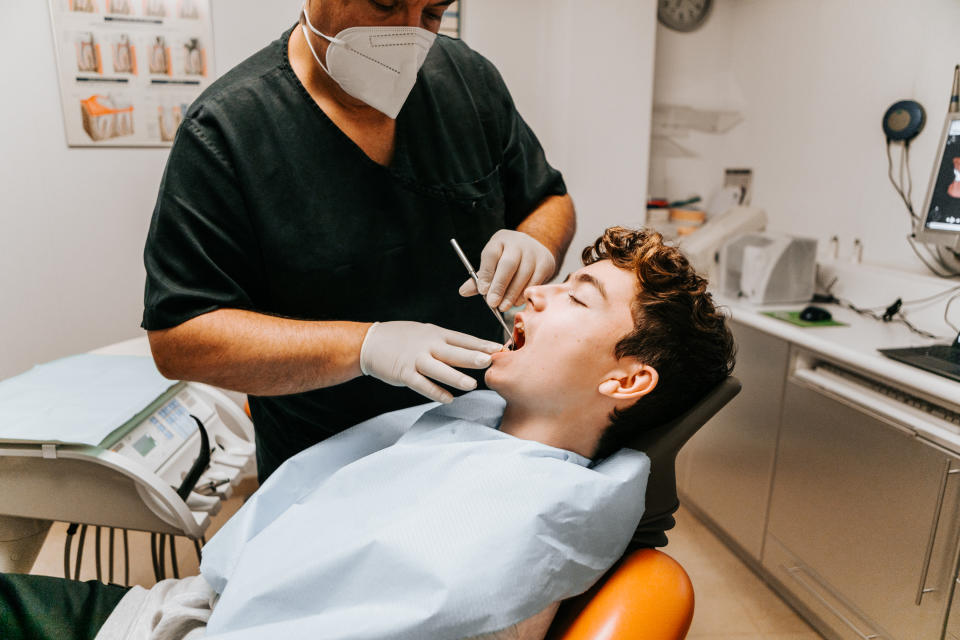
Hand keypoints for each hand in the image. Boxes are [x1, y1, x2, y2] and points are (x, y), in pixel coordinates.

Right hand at [359, 321, 501, 403]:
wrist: (370, 342)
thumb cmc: (401, 338)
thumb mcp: (425, 332)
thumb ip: (446, 341)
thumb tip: (472, 349)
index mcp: (436, 334)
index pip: (462, 339)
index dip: (480, 344)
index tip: (498, 348)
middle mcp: (427, 345)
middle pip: (453, 352)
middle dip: (471, 356)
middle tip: (489, 361)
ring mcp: (415, 359)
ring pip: (438, 369)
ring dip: (455, 377)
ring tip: (472, 384)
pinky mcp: (404, 373)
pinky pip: (422, 385)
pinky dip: (435, 392)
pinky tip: (448, 399)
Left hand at [458, 230, 555, 311]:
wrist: (535, 249)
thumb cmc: (508, 259)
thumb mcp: (493, 264)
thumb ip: (480, 278)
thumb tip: (463, 291)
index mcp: (500, 240)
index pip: (491, 255)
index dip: (486, 273)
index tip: (482, 290)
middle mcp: (517, 242)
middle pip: (508, 264)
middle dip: (499, 286)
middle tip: (493, 303)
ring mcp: (533, 252)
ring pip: (523, 274)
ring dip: (512, 293)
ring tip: (503, 307)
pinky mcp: (546, 262)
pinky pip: (535, 281)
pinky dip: (525, 293)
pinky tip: (517, 302)